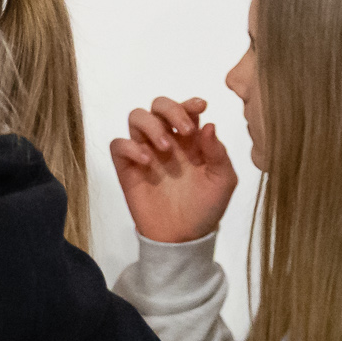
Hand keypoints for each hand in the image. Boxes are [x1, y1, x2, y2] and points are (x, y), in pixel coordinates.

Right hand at [109, 96, 238, 243]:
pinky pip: (118, 145)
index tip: (200, 107)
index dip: (190, 103)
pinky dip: (130, 147)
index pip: (186, 109)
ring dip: (151, 125)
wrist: (183, 237)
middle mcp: (167, 141)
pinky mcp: (127, 168)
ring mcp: (145, 152)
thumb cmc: (205, 208)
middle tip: (184, 131)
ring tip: (165, 148)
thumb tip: (209, 125)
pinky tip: (147, 162)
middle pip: (158, 106)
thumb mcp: (222, 181)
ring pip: (136, 118)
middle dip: (170, 109)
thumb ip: (218, 152)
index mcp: (191, 140)